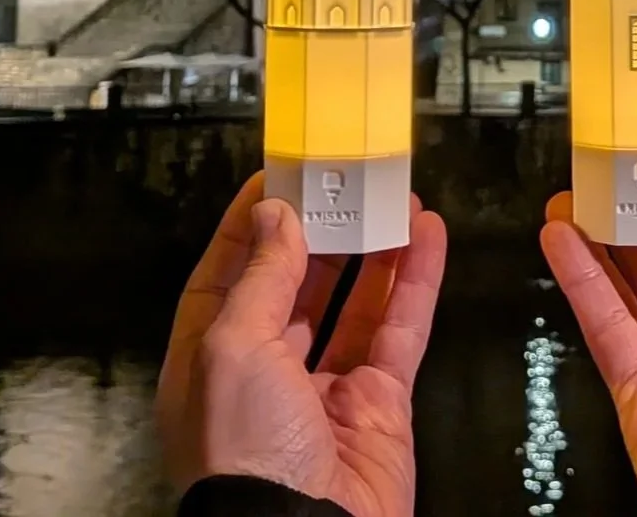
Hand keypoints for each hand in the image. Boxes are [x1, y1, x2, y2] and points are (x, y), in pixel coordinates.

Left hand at [155, 172, 447, 516]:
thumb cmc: (246, 458)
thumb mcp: (233, 346)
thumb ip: (263, 277)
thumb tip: (276, 218)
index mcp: (209, 361)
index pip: (228, 275)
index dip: (252, 226)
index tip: (277, 179)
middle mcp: (265, 374)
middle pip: (296, 284)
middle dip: (321, 232)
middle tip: (344, 183)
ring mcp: (324, 391)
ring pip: (355, 302)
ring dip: (375, 249)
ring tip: (392, 200)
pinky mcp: (379, 406)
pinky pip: (401, 330)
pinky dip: (416, 282)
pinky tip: (426, 240)